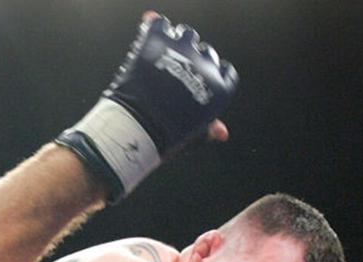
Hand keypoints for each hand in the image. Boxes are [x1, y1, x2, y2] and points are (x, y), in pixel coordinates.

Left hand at [55, 13, 237, 199]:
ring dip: (177, 41)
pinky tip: (148, 34)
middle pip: (206, 53)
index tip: (199, 79)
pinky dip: (154, 27)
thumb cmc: (166, 136)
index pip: (225, 72)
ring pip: (186, 34)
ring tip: (163, 53)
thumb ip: (208, 129)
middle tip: (176, 70)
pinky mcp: (159, 40)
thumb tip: (223, 132)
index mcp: (220, 89)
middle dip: (194, 59)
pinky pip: (158, 24)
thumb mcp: (192, 135)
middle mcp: (206, 65)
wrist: (137, 126)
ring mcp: (183, 49)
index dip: (213, 74)